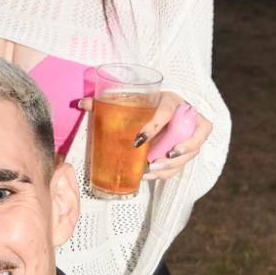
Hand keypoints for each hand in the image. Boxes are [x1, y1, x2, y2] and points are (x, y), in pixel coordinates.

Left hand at [75, 95, 211, 182]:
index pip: (167, 112)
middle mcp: (187, 115)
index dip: (155, 126)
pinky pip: (184, 162)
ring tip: (152, 170)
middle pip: (194, 134)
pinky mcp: (189, 147)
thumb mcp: (131, 100)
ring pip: (192, 151)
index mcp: (171, 100)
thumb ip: (107, 102)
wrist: (163, 106)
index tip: (138, 140)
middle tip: (156, 160)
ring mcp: (192, 132)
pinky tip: (152, 175)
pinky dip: (169, 171)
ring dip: (173, 164)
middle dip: (178, 150)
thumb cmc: (147, 102)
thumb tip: (81, 104)